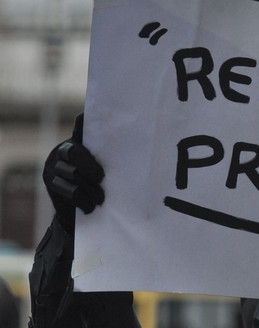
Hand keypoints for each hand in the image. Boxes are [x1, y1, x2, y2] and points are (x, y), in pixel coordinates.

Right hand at [42, 113, 104, 230]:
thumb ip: (112, 159)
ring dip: (90, 188)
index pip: (81, 127)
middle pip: (74, 152)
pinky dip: (83, 200)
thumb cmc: (101, 186)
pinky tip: (91, 206)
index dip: (83, 121)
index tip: (87, 116)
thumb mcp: (108, 171)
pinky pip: (69, 191)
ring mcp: (54, 166)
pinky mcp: (51, 184)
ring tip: (101, 198)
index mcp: (79, 142)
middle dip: (89, 166)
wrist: (81, 211)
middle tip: (101, 178)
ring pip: (72, 173)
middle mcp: (63, 150)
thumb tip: (139, 150)